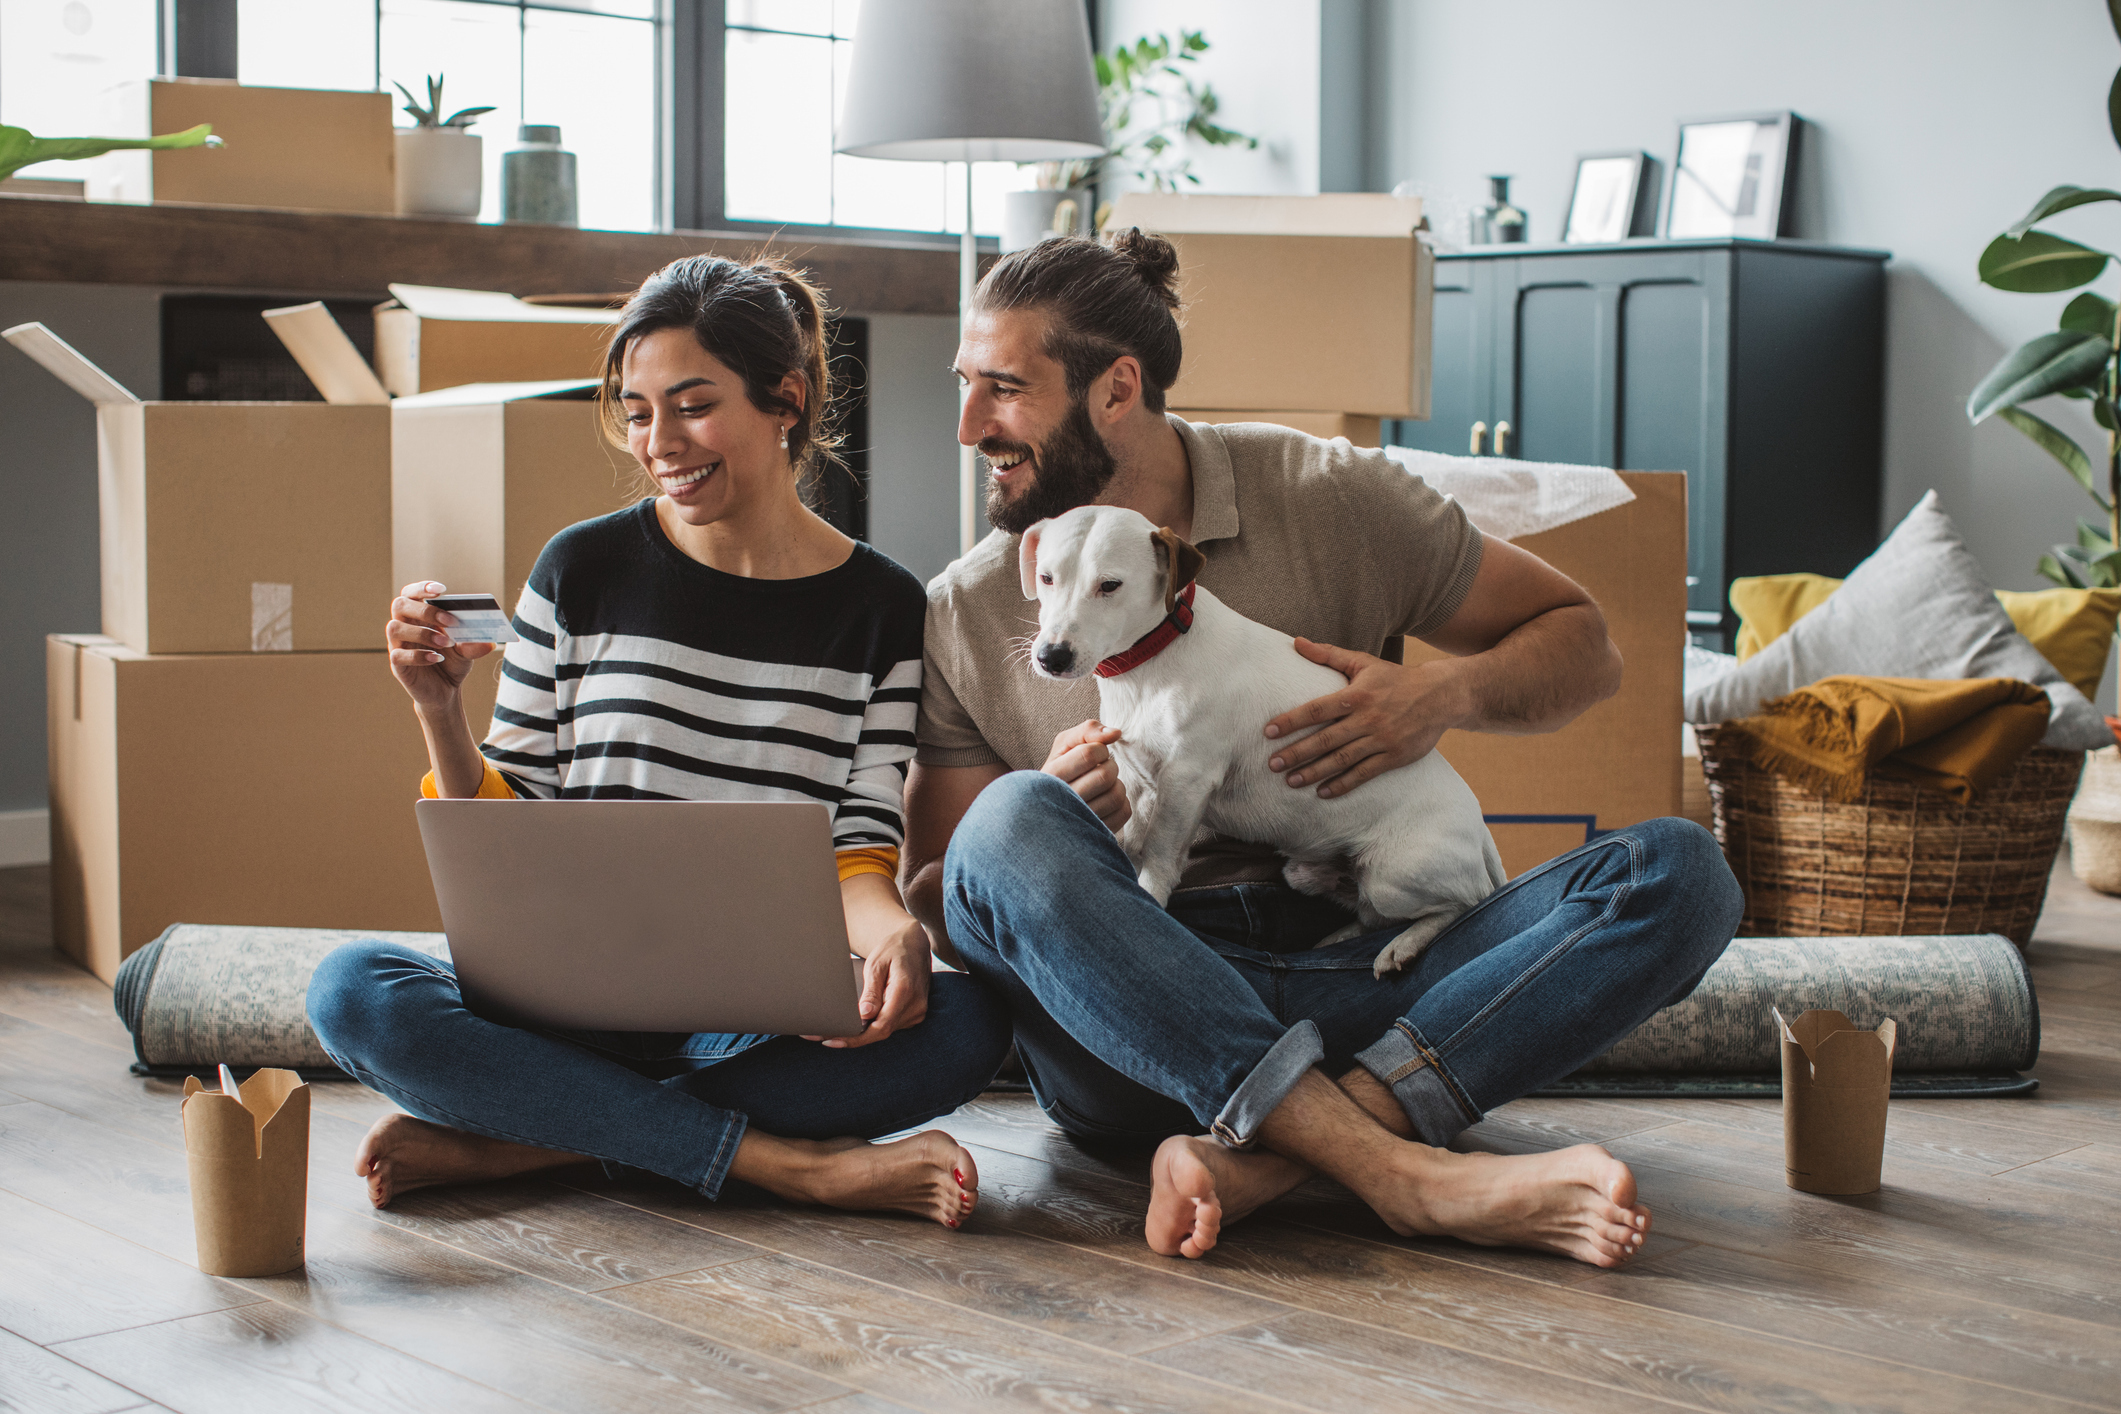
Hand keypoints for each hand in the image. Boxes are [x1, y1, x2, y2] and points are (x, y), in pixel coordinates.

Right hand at [388, 581, 495, 711]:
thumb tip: (489, 642)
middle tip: (450, 620)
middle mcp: (405, 625)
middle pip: (400, 604)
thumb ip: (474, 644)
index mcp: (419, 615)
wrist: (446, 691)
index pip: (411, 592)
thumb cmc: (453, 662)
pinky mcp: (397, 665)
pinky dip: (419, 655)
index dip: (422, 587)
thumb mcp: (468, 651)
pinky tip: (437, 658)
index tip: (442, 590)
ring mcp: (398, 645)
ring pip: (394, 628)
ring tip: (446, 643)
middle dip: (426, 610)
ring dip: (423, 633)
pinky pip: (397, 655)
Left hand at [817, 922, 931, 1048]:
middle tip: (823, 1037)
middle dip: (852, 1037)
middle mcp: (915, 1006)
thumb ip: (871, 991)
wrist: (914, 944)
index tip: (832, 1040)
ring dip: (861, 1033)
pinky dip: (872, 1027)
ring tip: (833, 1031)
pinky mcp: (913, 1014)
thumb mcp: (876, 965)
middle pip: (881, 1032)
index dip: (856, 1038)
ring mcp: (917, 1012)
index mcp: (905, 991)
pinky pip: (890, 1026)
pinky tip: (855, 1025)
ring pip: (885, 1031)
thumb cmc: (892, 949)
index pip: (881, 1026)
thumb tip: (864, 1015)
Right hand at [1041, 719, 1130, 833]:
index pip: (1090, 754)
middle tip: (1098, 770)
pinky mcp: (1094, 835)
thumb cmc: (1058, 773)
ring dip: (1116, 784)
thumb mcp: (1064, 746)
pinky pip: (1123, 812)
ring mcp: (1078, 823)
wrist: (1044, 812)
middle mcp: (1061, 802)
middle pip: (1105, 775)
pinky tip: (1105, 800)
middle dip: (1109, 766)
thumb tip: (1116, 733)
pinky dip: (1121, 802)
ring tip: (1102, 786)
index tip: (1094, 755)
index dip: (1100, 749)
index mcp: (1050, 776)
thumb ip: (1087, 731)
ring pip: (1117, 795)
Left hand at [1263, 639, 1468, 797]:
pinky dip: (1343, 784)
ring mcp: (1382, 740)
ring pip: (1342, 760)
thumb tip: (1296, 642)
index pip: (1316, 709)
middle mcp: (1368, 718)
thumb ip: (1328, 654)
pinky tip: (1322, 792)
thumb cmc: (1396, 678)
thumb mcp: (1363, 661)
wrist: (1442, 695)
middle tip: (1272, 764)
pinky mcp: (1394, 757)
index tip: (1269, 732)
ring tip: (1291, 781)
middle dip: (1297, 753)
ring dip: (1314, 772)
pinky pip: (1364, 774)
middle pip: (1326, 739)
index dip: (1291, 721)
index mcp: (1356, 695)